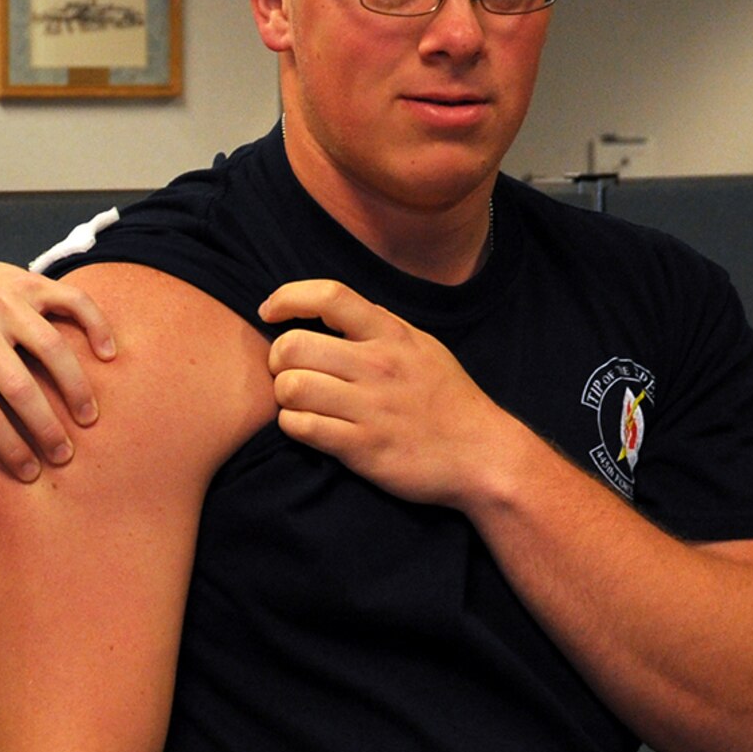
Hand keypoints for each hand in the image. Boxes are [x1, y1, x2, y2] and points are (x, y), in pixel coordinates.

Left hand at [0, 243, 115, 480]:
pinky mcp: (32, 282)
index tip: (31, 471)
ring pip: (52, 348)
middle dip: (46, 428)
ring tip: (88, 417)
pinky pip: (73, 302)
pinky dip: (96, 326)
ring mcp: (7, 303)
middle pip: (20, 388)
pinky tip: (108, 354)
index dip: (10, 448)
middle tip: (64, 454)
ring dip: (76, 388)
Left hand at [258, 277, 523, 508]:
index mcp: (391, 335)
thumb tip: (345, 308)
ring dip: (284, 397)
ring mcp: (370, 407)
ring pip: (290, 387)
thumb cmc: (449, 401)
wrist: (482, 456)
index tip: (270, 312)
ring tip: (300, 403)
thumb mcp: (426, 348)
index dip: (288, 297)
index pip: (329, 296)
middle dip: (277, 360)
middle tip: (288, 373)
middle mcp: (378, 365)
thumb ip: (385, 326)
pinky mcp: (362, 447)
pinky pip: (302, 427)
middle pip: (292, 346)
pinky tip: (307, 427)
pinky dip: (293, 426)